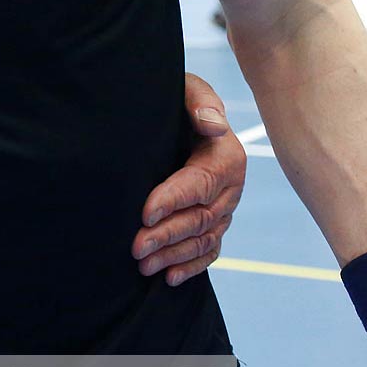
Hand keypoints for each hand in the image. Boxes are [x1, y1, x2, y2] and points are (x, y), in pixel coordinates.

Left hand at [131, 73, 244, 284]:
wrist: (182, 116)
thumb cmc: (180, 100)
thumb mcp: (188, 89)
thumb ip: (200, 101)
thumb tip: (214, 125)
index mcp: (226, 158)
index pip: (200, 184)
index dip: (173, 200)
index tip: (146, 212)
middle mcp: (230, 188)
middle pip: (200, 218)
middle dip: (167, 235)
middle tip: (136, 247)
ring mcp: (224, 210)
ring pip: (203, 240)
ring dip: (173, 255)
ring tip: (144, 266)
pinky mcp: (216, 224)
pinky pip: (209, 251)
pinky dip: (191, 266)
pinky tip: (168, 278)